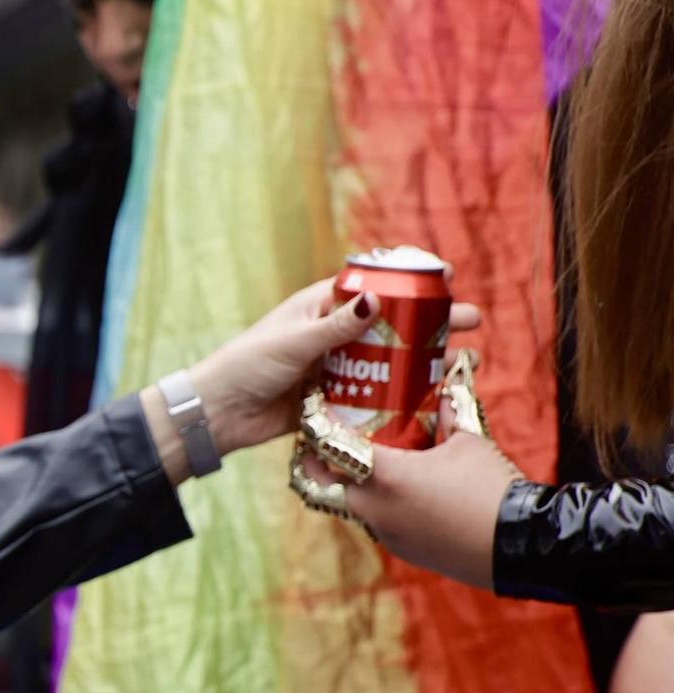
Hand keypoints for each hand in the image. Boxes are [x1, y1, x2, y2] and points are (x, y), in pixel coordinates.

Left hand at [188, 279, 482, 456]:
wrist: (219, 414)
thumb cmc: (247, 366)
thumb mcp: (293, 341)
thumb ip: (334, 326)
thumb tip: (378, 299)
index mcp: (320, 307)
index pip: (374, 287)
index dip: (411, 283)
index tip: (448, 278)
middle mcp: (332, 334)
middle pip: (391, 325)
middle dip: (432, 323)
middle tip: (473, 323)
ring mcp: (335, 367)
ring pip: (388, 361)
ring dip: (423, 360)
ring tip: (463, 360)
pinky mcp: (333, 399)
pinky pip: (373, 395)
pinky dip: (400, 395)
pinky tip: (433, 396)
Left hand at [300, 421, 521, 588]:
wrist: (521, 546)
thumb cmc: (493, 489)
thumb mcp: (470, 442)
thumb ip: (449, 414)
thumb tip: (445, 391)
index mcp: (383, 475)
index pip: (331, 444)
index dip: (318, 423)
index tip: (314, 408)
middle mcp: (372, 507)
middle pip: (321, 480)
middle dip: (314, 459)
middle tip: (319, 439)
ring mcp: (383, 532)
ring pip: (344, 504)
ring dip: (343, 483)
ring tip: (354, 461)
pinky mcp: (399, 548)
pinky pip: (372, 520)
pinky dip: (372, 503)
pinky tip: (392, 489)